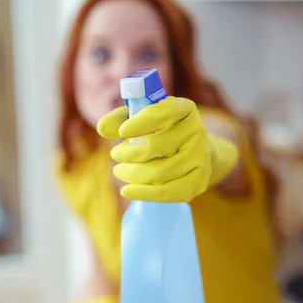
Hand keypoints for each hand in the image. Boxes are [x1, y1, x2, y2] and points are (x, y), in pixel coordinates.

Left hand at [97, 96, 237, 201]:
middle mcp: (197, 131)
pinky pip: (168, 192)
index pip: (166, 112)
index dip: (142, 122)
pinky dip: (143, 193)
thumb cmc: (164, 132)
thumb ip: (121, 119)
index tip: (122, 132)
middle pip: (155, 147)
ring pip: (159, 172)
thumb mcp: (145, 119)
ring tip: (119, 171)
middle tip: (115, 156)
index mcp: (184, 109)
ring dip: (132, 174)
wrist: (199, 153)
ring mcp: (201, 158)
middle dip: (128, 154)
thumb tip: (102, 128)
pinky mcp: (199, 182)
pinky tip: (126, 191)